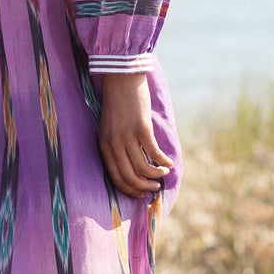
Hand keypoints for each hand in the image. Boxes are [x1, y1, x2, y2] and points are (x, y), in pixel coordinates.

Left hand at [98, 73, 173, 198]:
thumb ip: (117, 147)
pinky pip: (154, 153)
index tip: (141, 193)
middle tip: (154, 188)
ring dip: (156, 175)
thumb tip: (133, 167)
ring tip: (164, 173)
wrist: (121, 79)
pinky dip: (163, 161)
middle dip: (144, 187)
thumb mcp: (110, 128)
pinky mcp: (142, 129)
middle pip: (129, 177)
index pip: (116, 178)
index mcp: (104, 146)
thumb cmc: (117, 104)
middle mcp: (114, 144)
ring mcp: (127, 137)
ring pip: (143, 168)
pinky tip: (169, 162)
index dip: (130, 189)